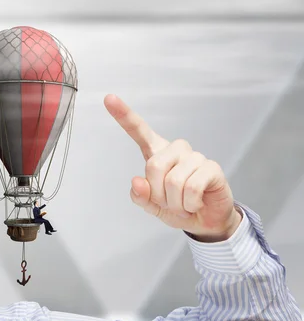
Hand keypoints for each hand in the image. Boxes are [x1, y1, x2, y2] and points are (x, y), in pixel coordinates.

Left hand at [104, 94, 241, 241]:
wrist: (204, 221)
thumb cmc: (178, 208)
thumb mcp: (152, 206)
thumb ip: (140, 195)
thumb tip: (137, 182)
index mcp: (157, 154)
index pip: (139, 131)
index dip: (124, 115)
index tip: (109, 98)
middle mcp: (176, 150)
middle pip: (154, 166)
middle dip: (158, 193)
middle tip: (169, 202)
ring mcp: (195, 157)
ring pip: (173, 181)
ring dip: (175, 203)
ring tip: (183, 204)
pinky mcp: (211, 167)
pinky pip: (192, 187)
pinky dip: (189, 203)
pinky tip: (195, 203)